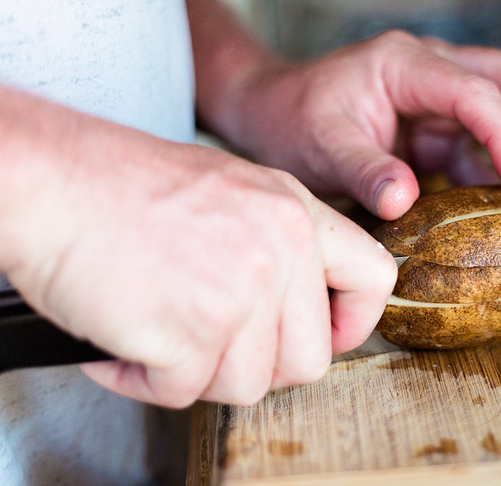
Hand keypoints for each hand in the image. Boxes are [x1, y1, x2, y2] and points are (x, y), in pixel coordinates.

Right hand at [0, 89, 395, 406]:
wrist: (54, 179)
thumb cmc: (127, 187)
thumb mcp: (236, 193)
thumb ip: (281, 247)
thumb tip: (298, 311)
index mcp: (297, 214)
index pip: (374, 278)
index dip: (354, 322)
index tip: (324, 335)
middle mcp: (282, 251)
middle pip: (310, 359)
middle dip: (260, 365)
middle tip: (214, 343)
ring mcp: (242, 292)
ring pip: (249, 385)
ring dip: (199, 372)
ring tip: (161, 331)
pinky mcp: (193, 331)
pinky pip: (184, 392)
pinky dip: (148, 379)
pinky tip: (126, 341)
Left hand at [223, 30, 500, 220]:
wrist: (273, 113)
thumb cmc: (291, 119)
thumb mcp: (319, 146)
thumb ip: (363, 170)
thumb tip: (405, 200)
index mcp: (406, 64)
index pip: (476, 90)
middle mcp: (434, 72)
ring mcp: (442, 101)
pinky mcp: (442, 131)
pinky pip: (490, 146)